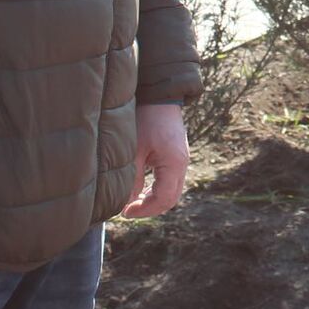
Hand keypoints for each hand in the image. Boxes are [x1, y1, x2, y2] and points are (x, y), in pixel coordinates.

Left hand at [121, 103, 189, 217]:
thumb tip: (126, 202)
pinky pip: (170, 181)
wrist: (159, 96)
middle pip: (171, 199)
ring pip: (172, 191)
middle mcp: (182, 164)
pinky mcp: (176, 156)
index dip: (145, 210)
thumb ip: (132, 178)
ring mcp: (181, 160)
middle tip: (128, 210)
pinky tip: (141, 188)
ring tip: (133, 201)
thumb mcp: (135, 150)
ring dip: (153, 199)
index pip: (164, 199)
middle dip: (150, 208)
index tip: (125, 212)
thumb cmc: (146, 119)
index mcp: (175, 164)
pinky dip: (156, 189)